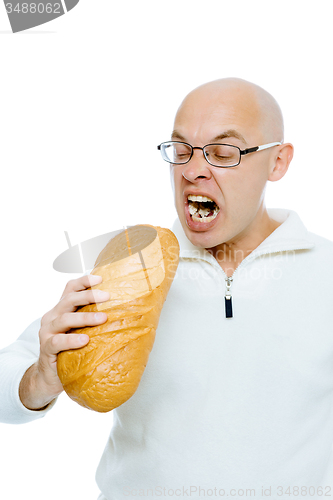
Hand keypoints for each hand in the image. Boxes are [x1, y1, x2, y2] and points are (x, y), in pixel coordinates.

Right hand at [19, 274, 108, 409]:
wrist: (50, 377)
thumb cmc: (70, 350)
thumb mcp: (82, 331)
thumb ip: (94, 320)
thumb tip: (126, 312)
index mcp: (62, 309)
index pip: (71, 288)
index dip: (84, 281)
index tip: (100, 278)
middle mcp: (53, 316)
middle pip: (69, 299)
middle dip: (89, 295)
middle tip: (107, 296)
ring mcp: (47, 332)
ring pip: (64, 319)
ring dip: (85, 317)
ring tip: (102, 318)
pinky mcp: (46, 348)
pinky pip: (57, 341)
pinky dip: (71, 340)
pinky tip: (84, 340)